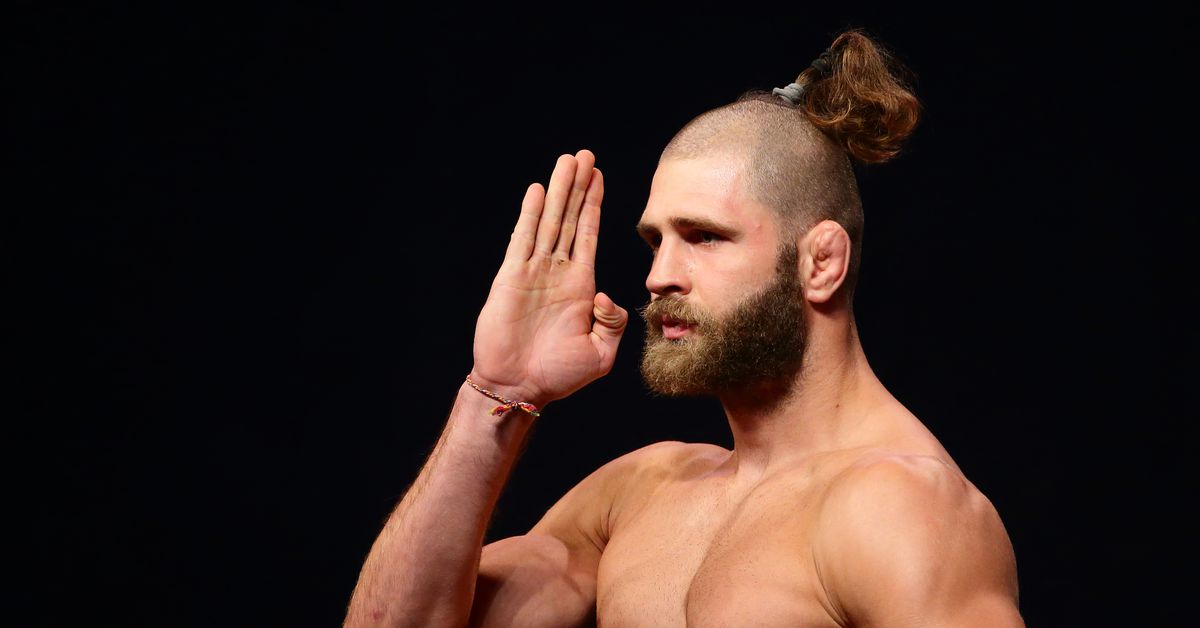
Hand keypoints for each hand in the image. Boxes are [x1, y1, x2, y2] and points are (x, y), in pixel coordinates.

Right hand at [470, 150, 627, 408]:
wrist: (519, 388)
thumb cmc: (558, 376)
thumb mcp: (601, 355)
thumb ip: (613, 324)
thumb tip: (607, 296)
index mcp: (581, 286)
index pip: (589, 234)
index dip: (594, 205)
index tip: (598, 176)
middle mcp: (557, 272)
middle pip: (570, 218)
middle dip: (577, 186)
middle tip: (584, 155)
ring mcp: (533, 273)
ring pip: (549, 222)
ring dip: (558, 191)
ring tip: (567, 161)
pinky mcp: (511, 279)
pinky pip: (523, 240)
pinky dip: (530, 215)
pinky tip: (537, 191)